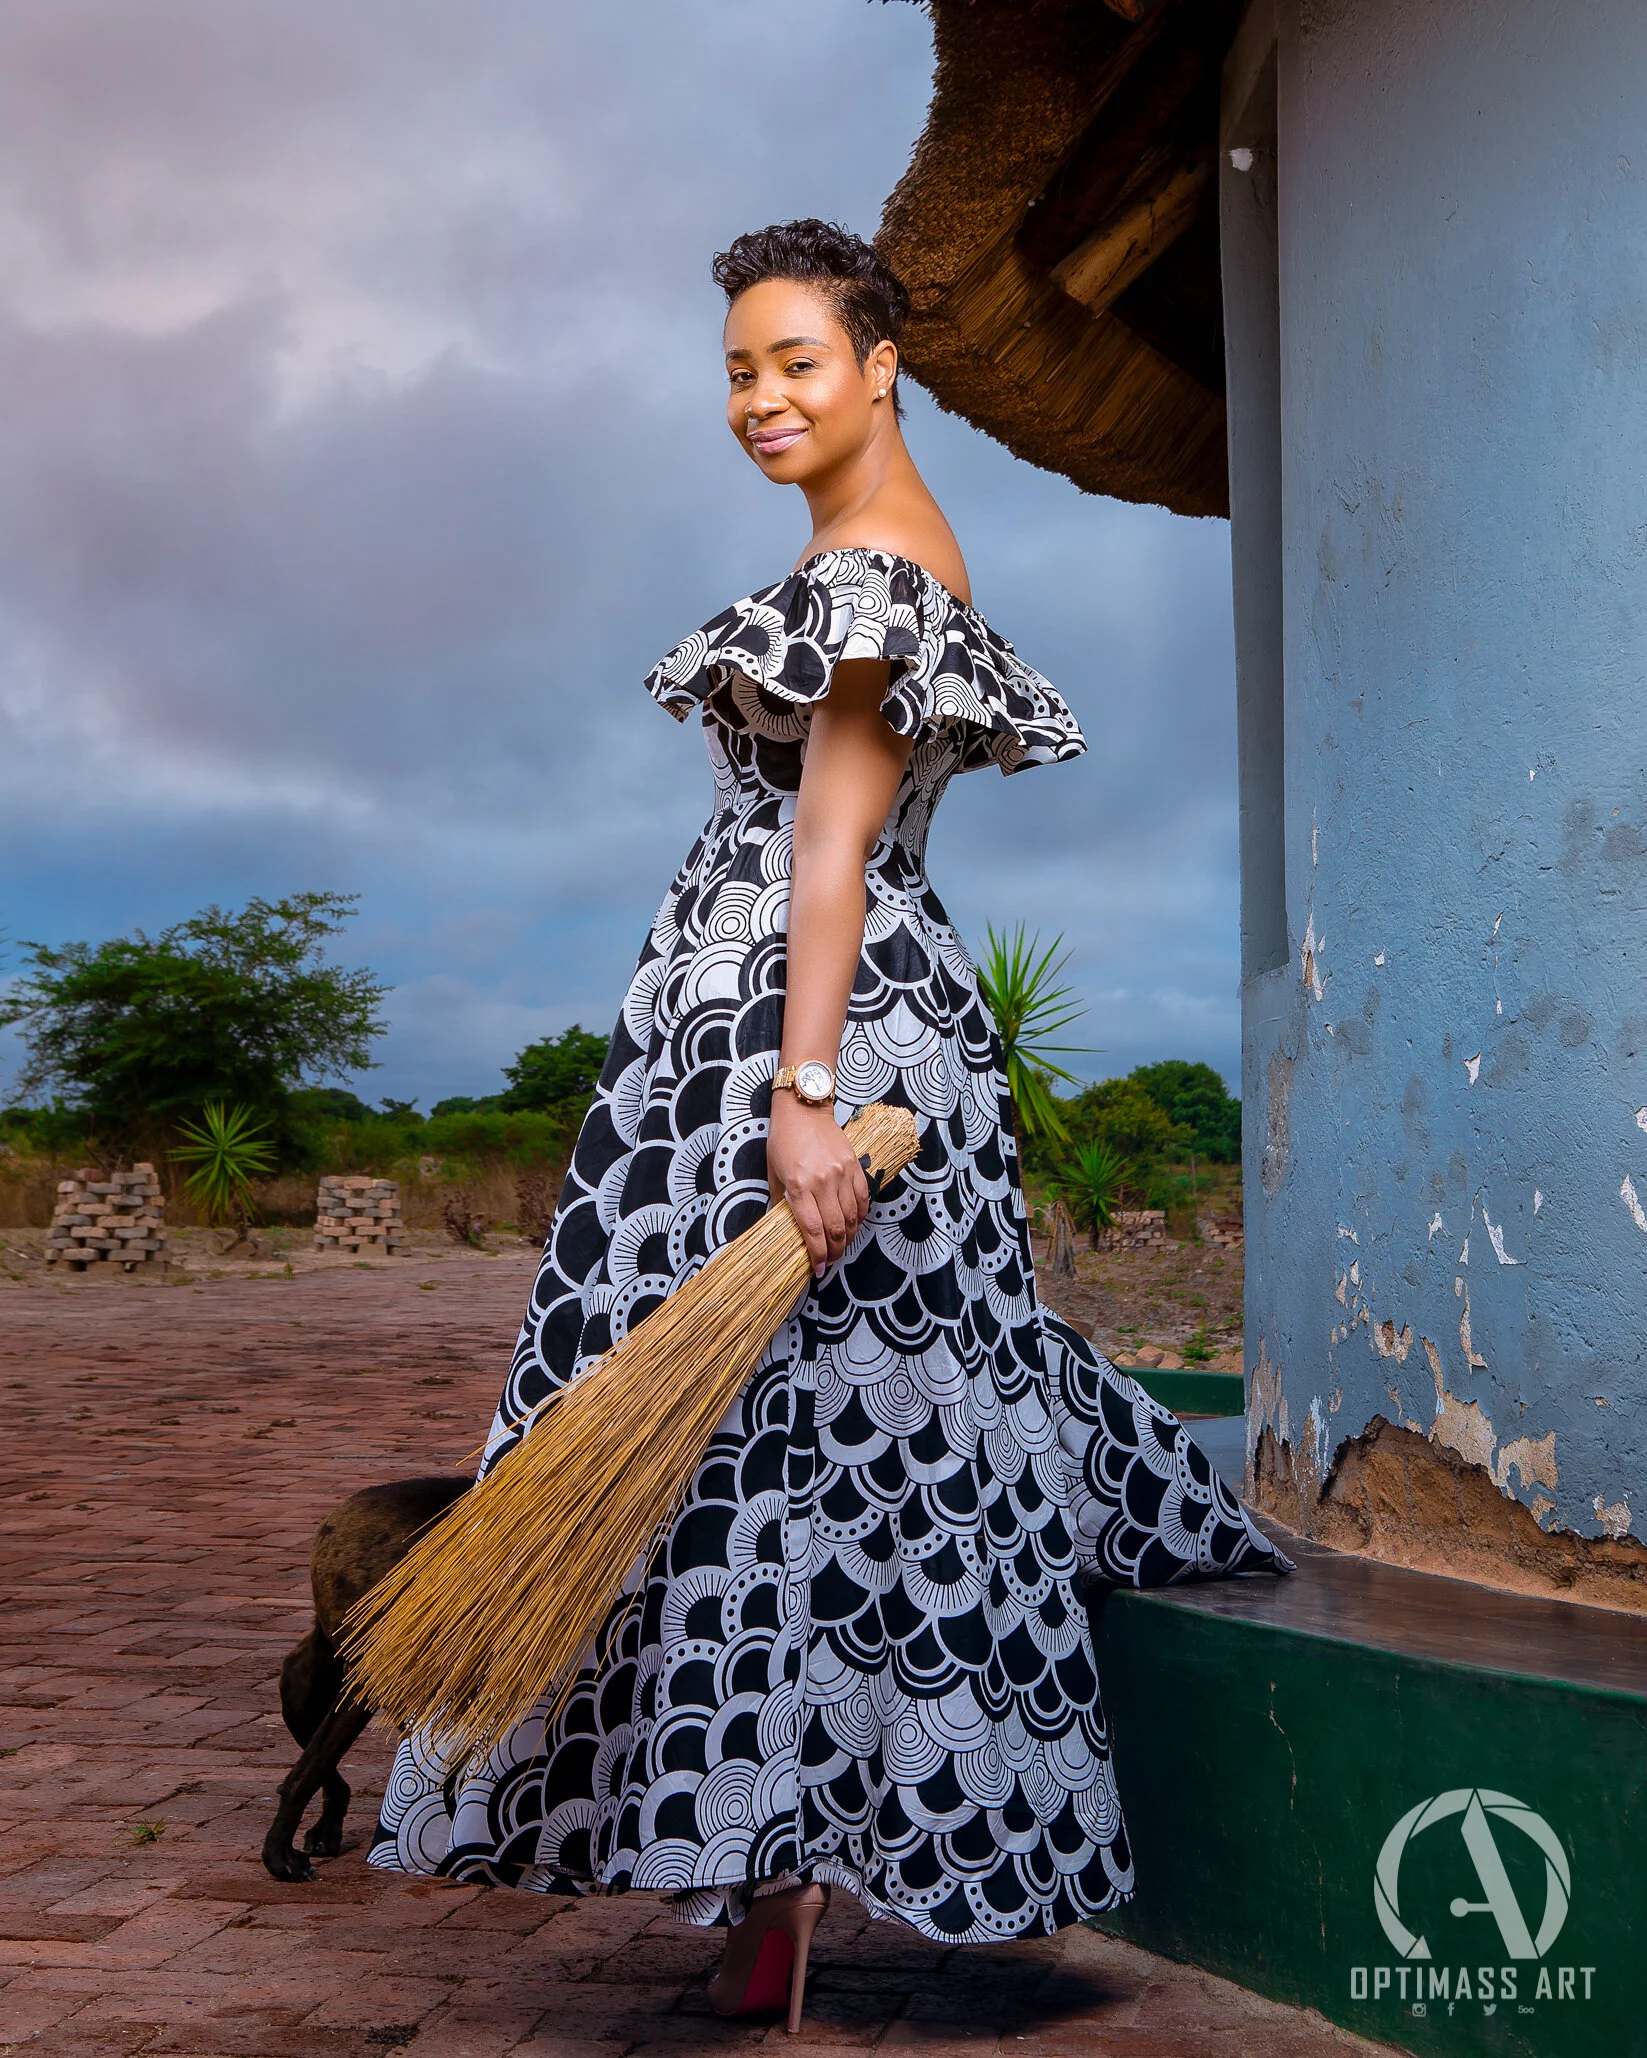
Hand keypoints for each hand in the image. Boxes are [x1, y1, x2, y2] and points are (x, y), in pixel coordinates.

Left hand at [768, 1092, 870, 1276]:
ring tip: (842, 1246)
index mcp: (799, 1186)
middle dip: (835, 1251)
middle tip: (831, 1261)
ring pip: (853, 1217)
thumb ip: (779, 1202)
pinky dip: (860, 1217)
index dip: (818, 1254)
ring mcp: (842, 1174)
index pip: (812, 1230)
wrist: (805, 1110)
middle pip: (836, 1228)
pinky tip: (854, 1225)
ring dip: (849, 1237)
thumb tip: (782, 1228)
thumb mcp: (773, 1173)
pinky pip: (863, 1199)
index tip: (819, 1269)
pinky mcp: (855, 1166)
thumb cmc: (783, 1141)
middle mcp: (823, 1182)